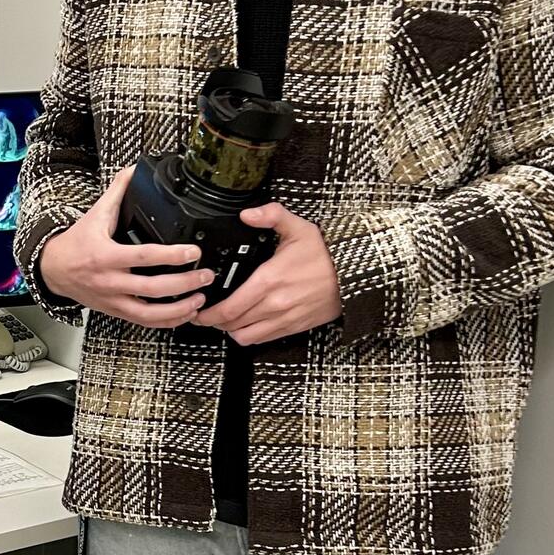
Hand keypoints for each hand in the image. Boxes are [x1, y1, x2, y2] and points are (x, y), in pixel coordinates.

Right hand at [39, 166, 214, 326]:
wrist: (54, 270)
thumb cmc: (76, 243)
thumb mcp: (95, 214)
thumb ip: (117, 192)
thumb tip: (133, 170)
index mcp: (106, 255)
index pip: (144, 256)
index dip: (172, 255)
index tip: (193, 252)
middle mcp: (110, 281)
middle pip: (153, 288)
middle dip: (184, 283)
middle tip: (206, 276)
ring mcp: (114, 300)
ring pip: (150, 313)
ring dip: (179, 309)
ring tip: (200, 299)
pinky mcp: (117, 311)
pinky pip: (144, 322)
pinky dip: (167, 321)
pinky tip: (184, 314)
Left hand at [192, 203, 341, 345]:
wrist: (354, 274)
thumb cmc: (326, 253)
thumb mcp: (298, 227)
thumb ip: (270, 216)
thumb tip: (247, 215)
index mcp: (268, 281)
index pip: (229, 308)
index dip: (208, 313)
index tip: (199, 309)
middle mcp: (274, 305)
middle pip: (232, 325)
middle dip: (214, 322)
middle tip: (204, 315)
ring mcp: (284, 319)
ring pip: (246, 337)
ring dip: (232, 330)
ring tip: (225, 321)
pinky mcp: (295, 327)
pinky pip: (264, 339)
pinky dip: (250, 335)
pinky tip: (247, 324)